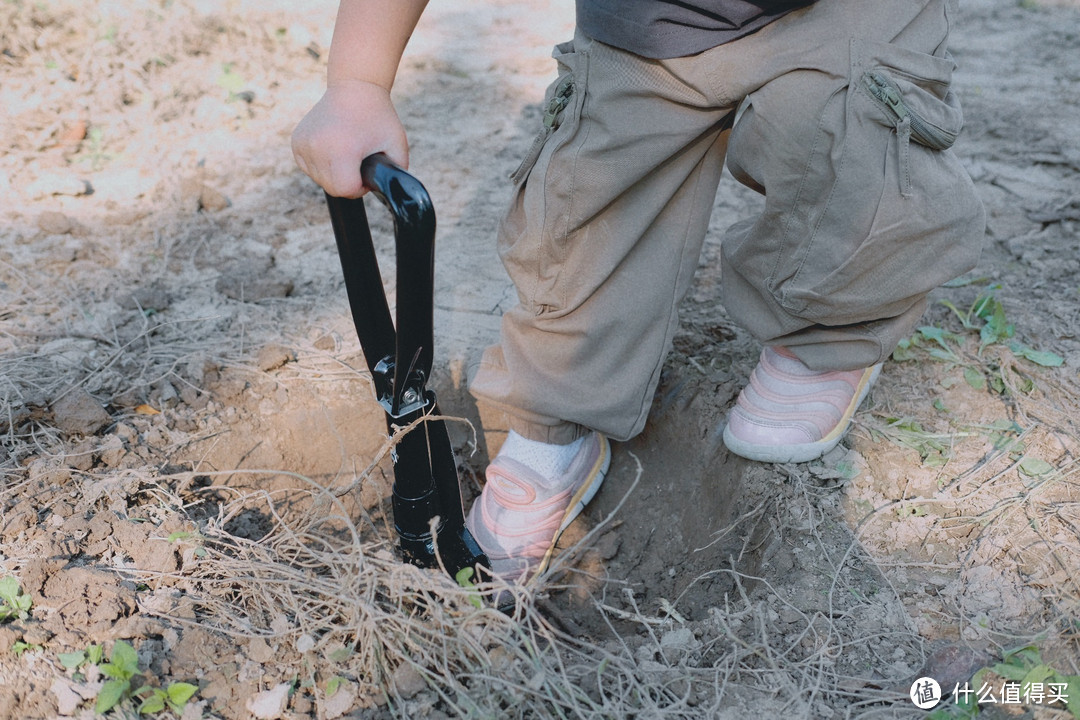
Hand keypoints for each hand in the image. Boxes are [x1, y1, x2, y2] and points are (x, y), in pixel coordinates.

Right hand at [291, 80, 407, 197]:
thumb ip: (397, 175)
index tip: (366, 173)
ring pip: (319, 179)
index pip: (345, 190)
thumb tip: (392, 195)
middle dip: (348, 183)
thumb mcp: (397, 145)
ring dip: (334, 173)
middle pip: (332, 188)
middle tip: (359, 164)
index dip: (360, 187)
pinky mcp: (297, 141)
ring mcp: (304, 143)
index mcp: (341, 150)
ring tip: (347, 152)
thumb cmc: (378, 117)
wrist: (354, 87)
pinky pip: (309, 168)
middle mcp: (317, 147)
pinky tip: (333, 149)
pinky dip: (322, 165)